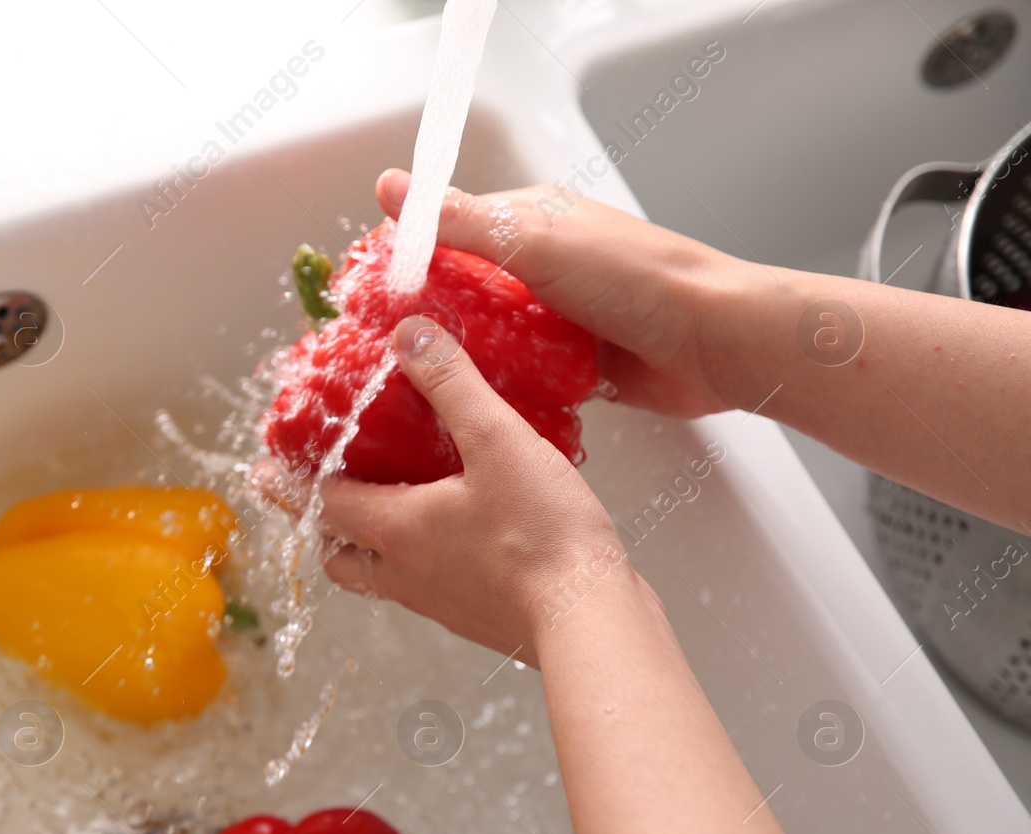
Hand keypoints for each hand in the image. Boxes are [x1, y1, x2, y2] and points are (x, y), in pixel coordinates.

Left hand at [320, 316, 631, 660]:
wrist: (591, 621)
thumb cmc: (544, 539)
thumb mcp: (497, 440)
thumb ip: (451, 385)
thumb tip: (409, 337)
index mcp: (396, 530)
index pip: (320, 506)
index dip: (288, 485)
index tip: (263, 473)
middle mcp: (406, 574)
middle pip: (341, 556)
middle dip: (325, 526)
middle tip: (325, 495)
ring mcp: (441, 602)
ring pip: (382, 577)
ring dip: (372, 547)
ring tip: (391, 509)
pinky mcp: (478, 616)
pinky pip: (430, 587)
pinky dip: (423, 560)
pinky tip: (460, 532)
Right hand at [375, 168, 745, 419]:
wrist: (711, 342)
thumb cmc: (634, 280)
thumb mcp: (533, 242)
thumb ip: (458, 221)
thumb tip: (390, 187)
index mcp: (532, 221)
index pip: (448, 230)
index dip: (405, 258)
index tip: (365, 291)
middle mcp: (541, 266)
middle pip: (463, 289)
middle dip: (425, 314)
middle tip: (377, 347)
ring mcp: (556, 317)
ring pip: (487, 336)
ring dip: (459, 355)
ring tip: (409, 382)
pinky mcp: (571, 364)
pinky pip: (518, 375)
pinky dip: (494, 387)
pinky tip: (463, 404)